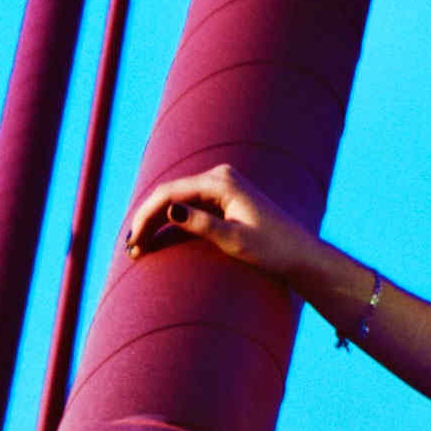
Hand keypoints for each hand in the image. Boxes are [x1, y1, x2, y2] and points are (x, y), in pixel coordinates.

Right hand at [124, 158, 325, 291]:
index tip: (133, 242)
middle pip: (169, 194)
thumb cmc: (272, 248)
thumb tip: (170, 209)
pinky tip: (156, 240)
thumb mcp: (235, 240)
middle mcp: (219, 176)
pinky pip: (189, 206)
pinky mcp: (223, 198)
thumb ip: (201, 224)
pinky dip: (172, 223)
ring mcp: (221, 185)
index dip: (146, 216)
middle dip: (147, 221)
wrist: (300, 253)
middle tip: (131, 250)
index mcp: (222, 182)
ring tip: (138, 249)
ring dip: (156, 222)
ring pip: (176, 200)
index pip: (170, 193)